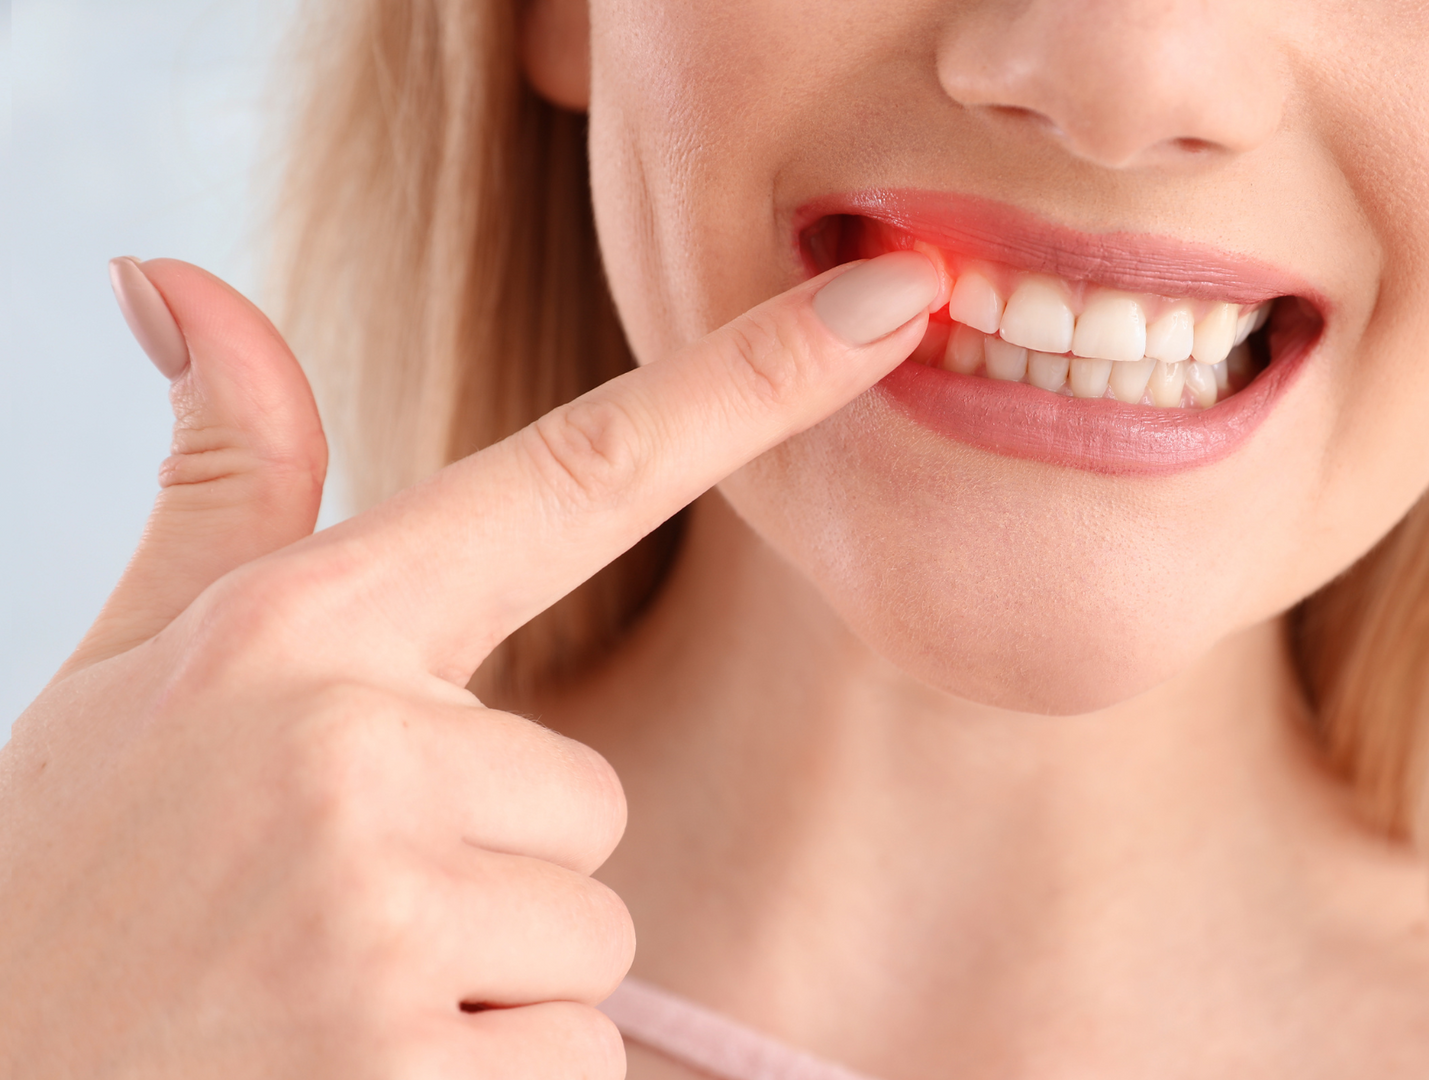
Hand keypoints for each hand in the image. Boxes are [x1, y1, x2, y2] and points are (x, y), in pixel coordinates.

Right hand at [0, 251, 939, 1077]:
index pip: (576, 475)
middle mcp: (355, 746)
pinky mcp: (404, 1071)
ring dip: (487, 981)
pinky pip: (570, 1061)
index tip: (889, 302)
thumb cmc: (60, 887)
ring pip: (589, 935)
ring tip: (323, 997)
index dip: (750, 384)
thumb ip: (219, 486)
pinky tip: (342, 1073)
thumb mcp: (125, 669)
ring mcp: (381, 915)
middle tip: (328, 907)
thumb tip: (174, 270)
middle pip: (590, 796)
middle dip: (491, 863)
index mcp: (303, 625)